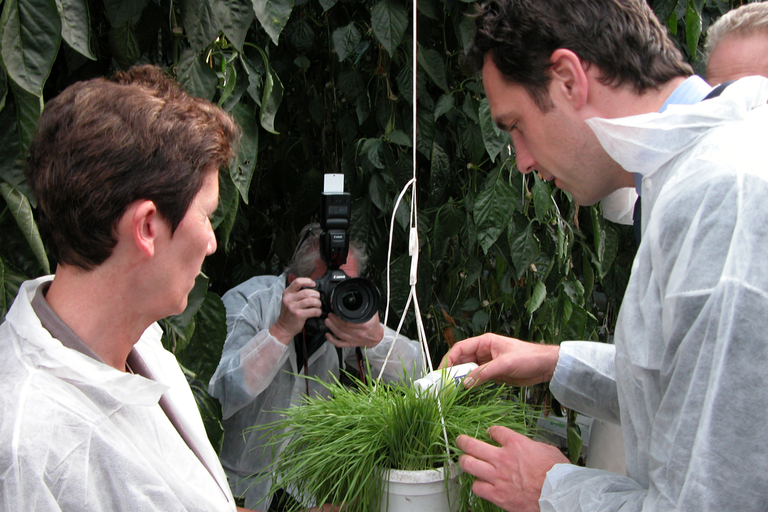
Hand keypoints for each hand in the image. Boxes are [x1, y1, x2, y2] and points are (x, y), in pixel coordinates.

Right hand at [269, 277, 322, 344]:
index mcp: (287, 293)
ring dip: (318, 303)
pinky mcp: (298, 315)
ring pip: (312, 301)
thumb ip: (297, 293)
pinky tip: (317, 313)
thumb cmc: (289, 313)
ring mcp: (293, 307)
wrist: (283, 327)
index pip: (298, 282)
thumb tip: (312, 288)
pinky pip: (313, 310)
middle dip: (316, 295)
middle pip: (307, 292)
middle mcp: (289, 299)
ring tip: (318, 306)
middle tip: (317, 299)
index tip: (313, 284)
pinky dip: (318, 311)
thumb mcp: (289, 300)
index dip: (308, 281)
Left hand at [324, 312, 383, 348]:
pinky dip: (332, 340)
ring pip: (339, 334)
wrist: (377, 337)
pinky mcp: (351, 344)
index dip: (340, 317)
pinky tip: (327, 335)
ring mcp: (354, 339)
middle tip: (330, 315)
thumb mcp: (372, 314)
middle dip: (334, 320)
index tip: (336, 311)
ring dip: (332, 327)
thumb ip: (366, 307)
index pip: (349, 321)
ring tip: (328, 321)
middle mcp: (358, 333)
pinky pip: (340, 343)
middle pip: (342, 327)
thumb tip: (361, 297)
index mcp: (364, 325)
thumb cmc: (374, 325)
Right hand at [439, 333, 558, 386]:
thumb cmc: (528, 358)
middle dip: (453, 371)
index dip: (449, 359)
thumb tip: (465, 383)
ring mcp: (488, 363)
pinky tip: (465, 391)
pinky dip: (471, 384)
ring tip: (452, 389)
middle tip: (444, 384)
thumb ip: (484, 373)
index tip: (442, 372)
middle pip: (462, 359)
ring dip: (461, 378)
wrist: (545, 366)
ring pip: (468, 370)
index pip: (460, 348)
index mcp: (485, 342)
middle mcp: (484, 351)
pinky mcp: (494, 373)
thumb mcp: (505, 364)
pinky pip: (477, 378)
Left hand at [457, 427, 568, 511]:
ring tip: (464, 460)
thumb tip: (529, 447)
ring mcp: (497, 476)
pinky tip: (480, 483)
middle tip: (461, 441)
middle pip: (472, 445)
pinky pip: (477, 487)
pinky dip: (477, 485)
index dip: (491, 431)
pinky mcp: (497, 494)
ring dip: (465, 461)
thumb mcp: (547, 450)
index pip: (495, 431)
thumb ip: (532, 446)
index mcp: (516, 444)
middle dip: (463, 441)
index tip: (490, 433)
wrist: (558, 495)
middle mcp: (502, 458)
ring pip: (469, 464)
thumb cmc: (557, 474)